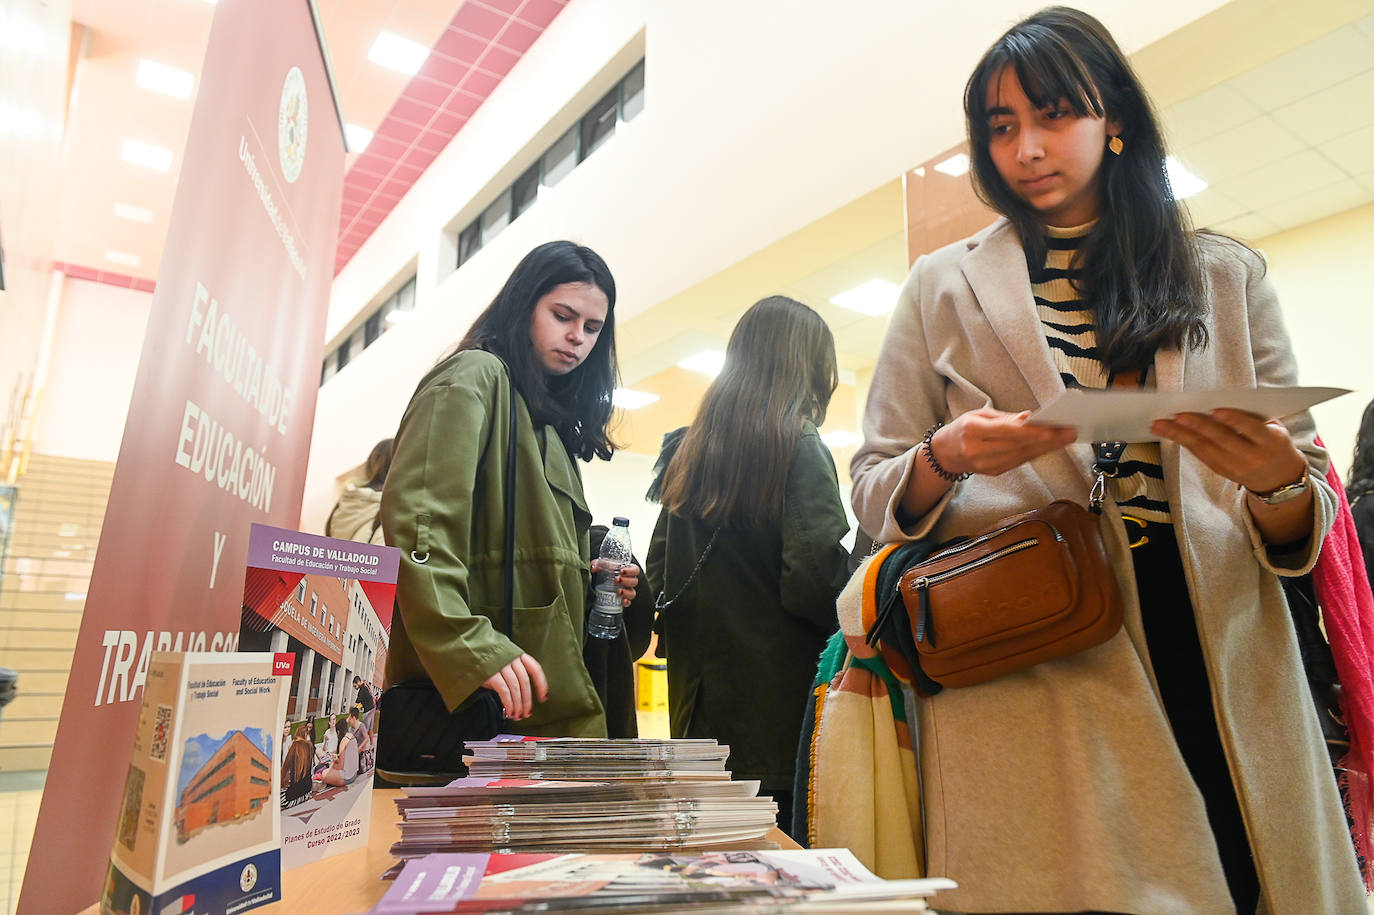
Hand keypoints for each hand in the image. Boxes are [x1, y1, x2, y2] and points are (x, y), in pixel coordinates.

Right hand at [482, 653, 548, 719]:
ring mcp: (501, 665)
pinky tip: (509, 711)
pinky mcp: (491, 674)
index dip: (541, 685)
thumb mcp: (505, 662)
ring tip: (517, 715)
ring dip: (518, 705)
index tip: (543, 698)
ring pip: (515, 688)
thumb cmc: (488, 660)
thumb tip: (523, 698)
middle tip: (527, 713)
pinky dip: (508, 703)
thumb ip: (515, 674)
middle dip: (527, 701)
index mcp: (518, 656)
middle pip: (525, 682)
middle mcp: (511, 659)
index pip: (535, 670)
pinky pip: (504, 691)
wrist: (468, 651)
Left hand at [591, 559, 639, 605]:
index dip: (630, 571)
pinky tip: (622, 601)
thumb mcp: (602, 565)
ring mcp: (627, 591)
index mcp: (628, 571)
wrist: (602, 582)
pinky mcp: (623, 600)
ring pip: (632, 593)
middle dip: (626, 581)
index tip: (621, 571)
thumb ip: (598, 564)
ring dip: (626, 592)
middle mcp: (629, 581)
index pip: (635, 570)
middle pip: (634, 581)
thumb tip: (593, 568)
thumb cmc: (606, 572)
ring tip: (618, 591)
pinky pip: (628, 602)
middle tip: (616, 580)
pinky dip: (626, 602)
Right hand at [933, 408, 1075, 476]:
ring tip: (1065, 438)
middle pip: (1018, 446)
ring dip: (1046, 447)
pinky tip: (1050, 446)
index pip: (1006, 432)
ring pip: (1022, 456)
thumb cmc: (963, 429)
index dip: (1030, 432)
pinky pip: (1019, 462)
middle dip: (1047, 440)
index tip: (1051, 429)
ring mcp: (986, 465)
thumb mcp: (979, 415)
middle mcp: (978, 451)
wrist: (945, 453)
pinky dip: (1036, 453)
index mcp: (972, 431)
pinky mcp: (994, 472)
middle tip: (1069, 433)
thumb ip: (1005, 418)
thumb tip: (1030, 418)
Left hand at [1150, 410, 1306, 492]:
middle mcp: (1252, 457)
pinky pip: (1200, 454)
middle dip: (1198, 426)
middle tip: (1178, 414)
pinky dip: (1184, 442)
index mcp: (1270, 442)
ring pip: (1204, 449)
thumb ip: (1253, 416)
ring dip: (1180, 435)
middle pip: (1222, 440)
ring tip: (1160, 424)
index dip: (1234, 420)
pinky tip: (1169, 432)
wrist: (1280, 477)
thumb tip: (1220, 399)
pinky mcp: (1221, 471)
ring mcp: (1235, 467)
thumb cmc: (1274, 442)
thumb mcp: (1275, 428)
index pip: (1251, 429)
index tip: (1217, 410)